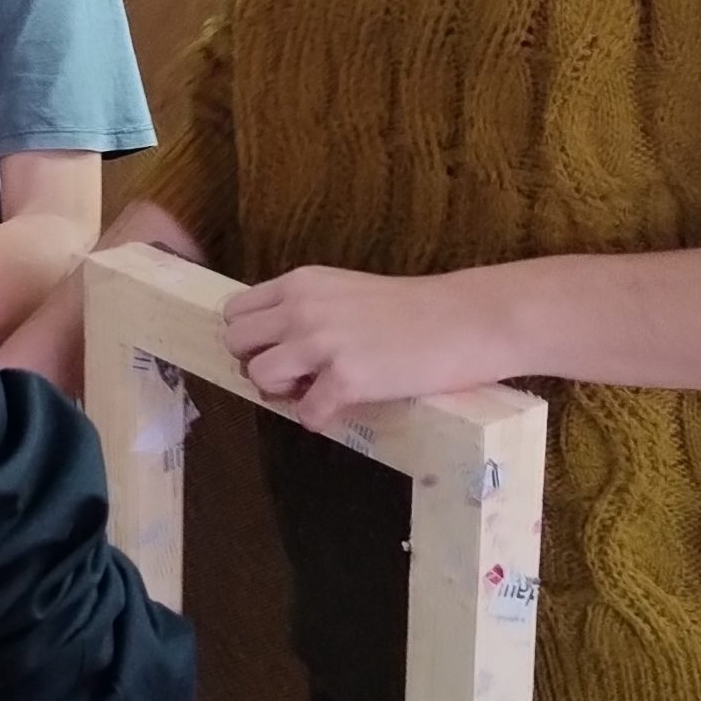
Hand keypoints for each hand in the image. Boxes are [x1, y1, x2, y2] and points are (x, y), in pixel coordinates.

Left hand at [222, 264, 520, 433]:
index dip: (251, 338)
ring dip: (281, 392)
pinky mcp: (346, 379)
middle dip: (257, 364)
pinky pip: (305, 413)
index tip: (276, 350)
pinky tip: (339, 408)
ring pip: (258, 377)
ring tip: (314, 389)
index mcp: (300, 283)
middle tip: (292, 374)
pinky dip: (318, 418)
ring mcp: (322, 343)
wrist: (466, 319)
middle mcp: (302, 308)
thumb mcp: (345, 292)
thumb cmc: (412, 308)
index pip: (235, 311)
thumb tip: (272, 348)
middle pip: (235, 343)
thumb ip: (306, 310)